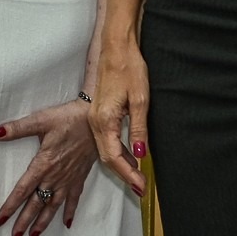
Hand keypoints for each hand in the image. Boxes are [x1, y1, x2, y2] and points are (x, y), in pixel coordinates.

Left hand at [0, 99, 94, 235]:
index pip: (23, 190)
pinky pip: (74, 200)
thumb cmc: (68, 119)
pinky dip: (69, 212)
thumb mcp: (40, 120)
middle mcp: (55, 177)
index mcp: (43, 164)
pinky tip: (66, 224)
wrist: (97, 121)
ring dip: (43, 222)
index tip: (1, 220)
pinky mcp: (79, 178)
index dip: (11, 206)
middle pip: (36, 204)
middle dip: (24, 222)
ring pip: (53, 206)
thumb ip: (17, 128)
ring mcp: (68, 180)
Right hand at [86, 35, 149, 194]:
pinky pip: (106, 139)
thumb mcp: (140, 100)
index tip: (141, 186)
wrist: (116, 48)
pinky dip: (117, 152)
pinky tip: (131, 156)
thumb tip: (140, 156)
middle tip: (141, 188)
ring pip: (105, 150)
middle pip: (107, 157)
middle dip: (124, 174)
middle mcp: (95, 122)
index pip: (114, 157)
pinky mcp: (99, 113)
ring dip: (121, 164)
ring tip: (138, 177)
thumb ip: (138, 130)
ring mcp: (95, 118)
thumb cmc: (129, 69)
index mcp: (104, 120)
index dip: (128, 174)